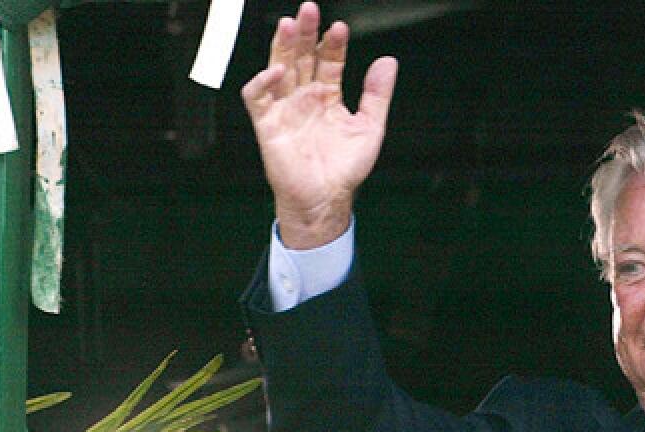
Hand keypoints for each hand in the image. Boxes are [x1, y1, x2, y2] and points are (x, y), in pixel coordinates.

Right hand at [241, 2, 397, 248]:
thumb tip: (388, 62)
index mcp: (328, 95)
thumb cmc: (345, 168)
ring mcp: (285, 108)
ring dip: (282, 46)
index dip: (332, 44)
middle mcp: (304, 96)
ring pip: (278, 67)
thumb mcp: (370, 128)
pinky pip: (257, 97)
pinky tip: (277, 70)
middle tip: (310, 9)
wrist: (326, 199)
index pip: (328, 60)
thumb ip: (377, 95)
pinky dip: (262, 82)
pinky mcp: (267, 124)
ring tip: (289, 23)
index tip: (340, 28)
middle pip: (300, 56)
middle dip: (305, 33)